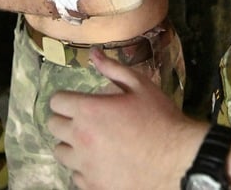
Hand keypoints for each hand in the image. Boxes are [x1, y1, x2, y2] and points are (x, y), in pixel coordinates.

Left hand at [48, 48, 206, 189]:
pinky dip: (83, 168)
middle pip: (53, 126)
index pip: (56, 102)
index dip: (66, 99)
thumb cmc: (160, 119)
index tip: (78, 101)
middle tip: (84, 120)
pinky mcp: (93, 185)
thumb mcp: (140, 86)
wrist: (177, 160)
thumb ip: (113, 69)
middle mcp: (80, 138)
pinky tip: (99, 162)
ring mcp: (84, 165)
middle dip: (65, 120)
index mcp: (88, 111)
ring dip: (71, 145)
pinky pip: (74, 175)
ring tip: (90, 143)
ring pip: (61, 153)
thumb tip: (93, 54)